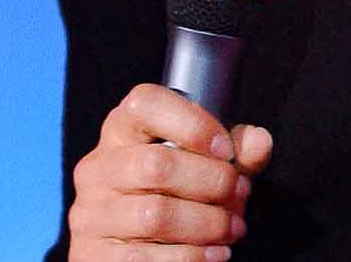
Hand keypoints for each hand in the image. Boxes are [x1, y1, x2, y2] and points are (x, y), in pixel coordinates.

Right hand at [69, 83, 274, 260]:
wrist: (132, 250)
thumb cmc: (170, 197)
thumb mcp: (202, 169)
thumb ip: (234, 155)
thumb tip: (259, 141)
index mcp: (120, 133)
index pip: (144, 104)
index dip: (192, 123)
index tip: (226, 150)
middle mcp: (98, 168)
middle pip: (156, 164)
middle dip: (212, 182)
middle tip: (239, 194)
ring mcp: (92, 213)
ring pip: (156, 215)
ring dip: (208, 225)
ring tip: (231, 227)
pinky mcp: (94, 254)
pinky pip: (147, 258)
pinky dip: (192, 258)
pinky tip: (214, 253)